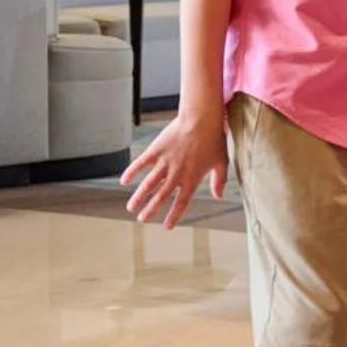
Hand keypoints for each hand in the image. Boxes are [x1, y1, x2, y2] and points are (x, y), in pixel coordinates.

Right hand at [122, 114, 227, 228]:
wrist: (201, 118)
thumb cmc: (214, 140)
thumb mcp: (222, 162)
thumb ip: (219, 181)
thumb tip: (219, 197)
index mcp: (192, 179)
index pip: (182, 203)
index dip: (173, 216)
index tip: (166, 227)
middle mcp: (176, 174)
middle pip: (161, 197)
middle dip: (150, 210)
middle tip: (141, 220)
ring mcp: (164, 162)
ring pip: (148, 184)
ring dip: (138, 197)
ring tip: (131, 208)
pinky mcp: (155, 150)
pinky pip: (140, 164)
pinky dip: (131, 172)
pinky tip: (124, 181)